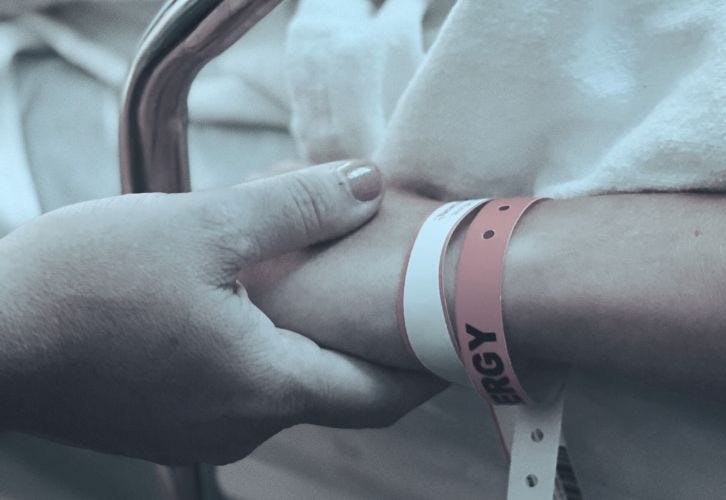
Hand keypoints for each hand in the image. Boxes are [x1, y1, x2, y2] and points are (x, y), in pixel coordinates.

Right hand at [0, 161, 440, 464]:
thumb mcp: (202, 227)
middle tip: (399, 309)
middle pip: (335, 395)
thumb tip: (365, 187)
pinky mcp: (167, 422)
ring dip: (314, 350)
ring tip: (330, 298)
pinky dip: (267, 357)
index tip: (454, 346)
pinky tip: (255, 313)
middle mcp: (242, 425)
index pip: (376, 396)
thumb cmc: (84, 285)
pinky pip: (241, 392)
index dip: (422, 372)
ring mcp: (201, 431)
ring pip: (285, 391)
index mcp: (265, 386)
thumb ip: (296, 210)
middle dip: (373, 357)